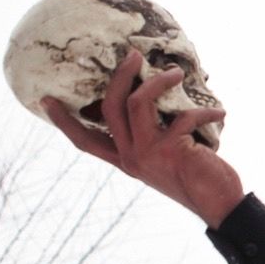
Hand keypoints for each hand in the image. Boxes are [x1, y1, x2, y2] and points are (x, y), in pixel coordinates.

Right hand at [41, 50, 244, 228]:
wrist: (219, 207)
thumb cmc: (196, 179)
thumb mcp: (165, 159)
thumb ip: (153, 137)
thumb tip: (155, 97)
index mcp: (124, 160)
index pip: (84, 142)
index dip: (64, 121)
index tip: (44, 100)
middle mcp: (131, 157)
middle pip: (109, 107)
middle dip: (120, 75)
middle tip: (133, 56)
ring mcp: (148, 154)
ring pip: (138, 102)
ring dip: (159, 81)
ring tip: (176, 73)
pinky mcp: (172, 151)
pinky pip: (183, 116)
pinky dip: (205, 111)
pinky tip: (220, 114)